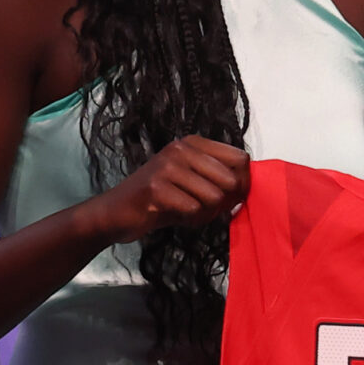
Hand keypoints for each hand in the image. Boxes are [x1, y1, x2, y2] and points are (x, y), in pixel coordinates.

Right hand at [91, 135, 249, 241]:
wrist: (116, 212)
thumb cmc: (160, 199)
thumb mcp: (192, 182)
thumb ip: (219, 180)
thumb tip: (247, 188)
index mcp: (193, 143)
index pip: (240, 158)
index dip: (243, 183)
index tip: (232, 199)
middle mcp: (181, 149)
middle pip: (231, 179)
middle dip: (224, 203)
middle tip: (205, 209)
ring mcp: (167, 166)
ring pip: (214, 197)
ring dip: (205, 214)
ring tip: (187, 212)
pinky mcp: (156, 188)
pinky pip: (193, 209)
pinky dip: (189, 220)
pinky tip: (174, 216)